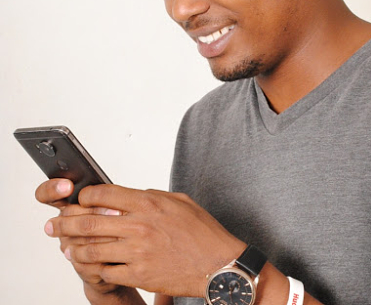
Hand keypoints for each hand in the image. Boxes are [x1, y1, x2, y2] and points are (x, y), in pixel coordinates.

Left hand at [44, 185, 245, 296]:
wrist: (217, 264)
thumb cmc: (202, 232)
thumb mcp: (179, 201)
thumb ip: (152, 196)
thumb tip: (131, 196)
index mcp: (149, 202)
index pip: (104, 193)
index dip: (85, 196)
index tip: (80, 199)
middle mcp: (139, 225)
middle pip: (89, 221)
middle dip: (65, 223)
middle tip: (53, 225)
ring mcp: (137, 252)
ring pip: (92, 249)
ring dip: (75, 248)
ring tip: (67, 248)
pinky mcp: (138, 274)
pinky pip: (106, 271)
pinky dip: (96, 268)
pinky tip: (92, 266)